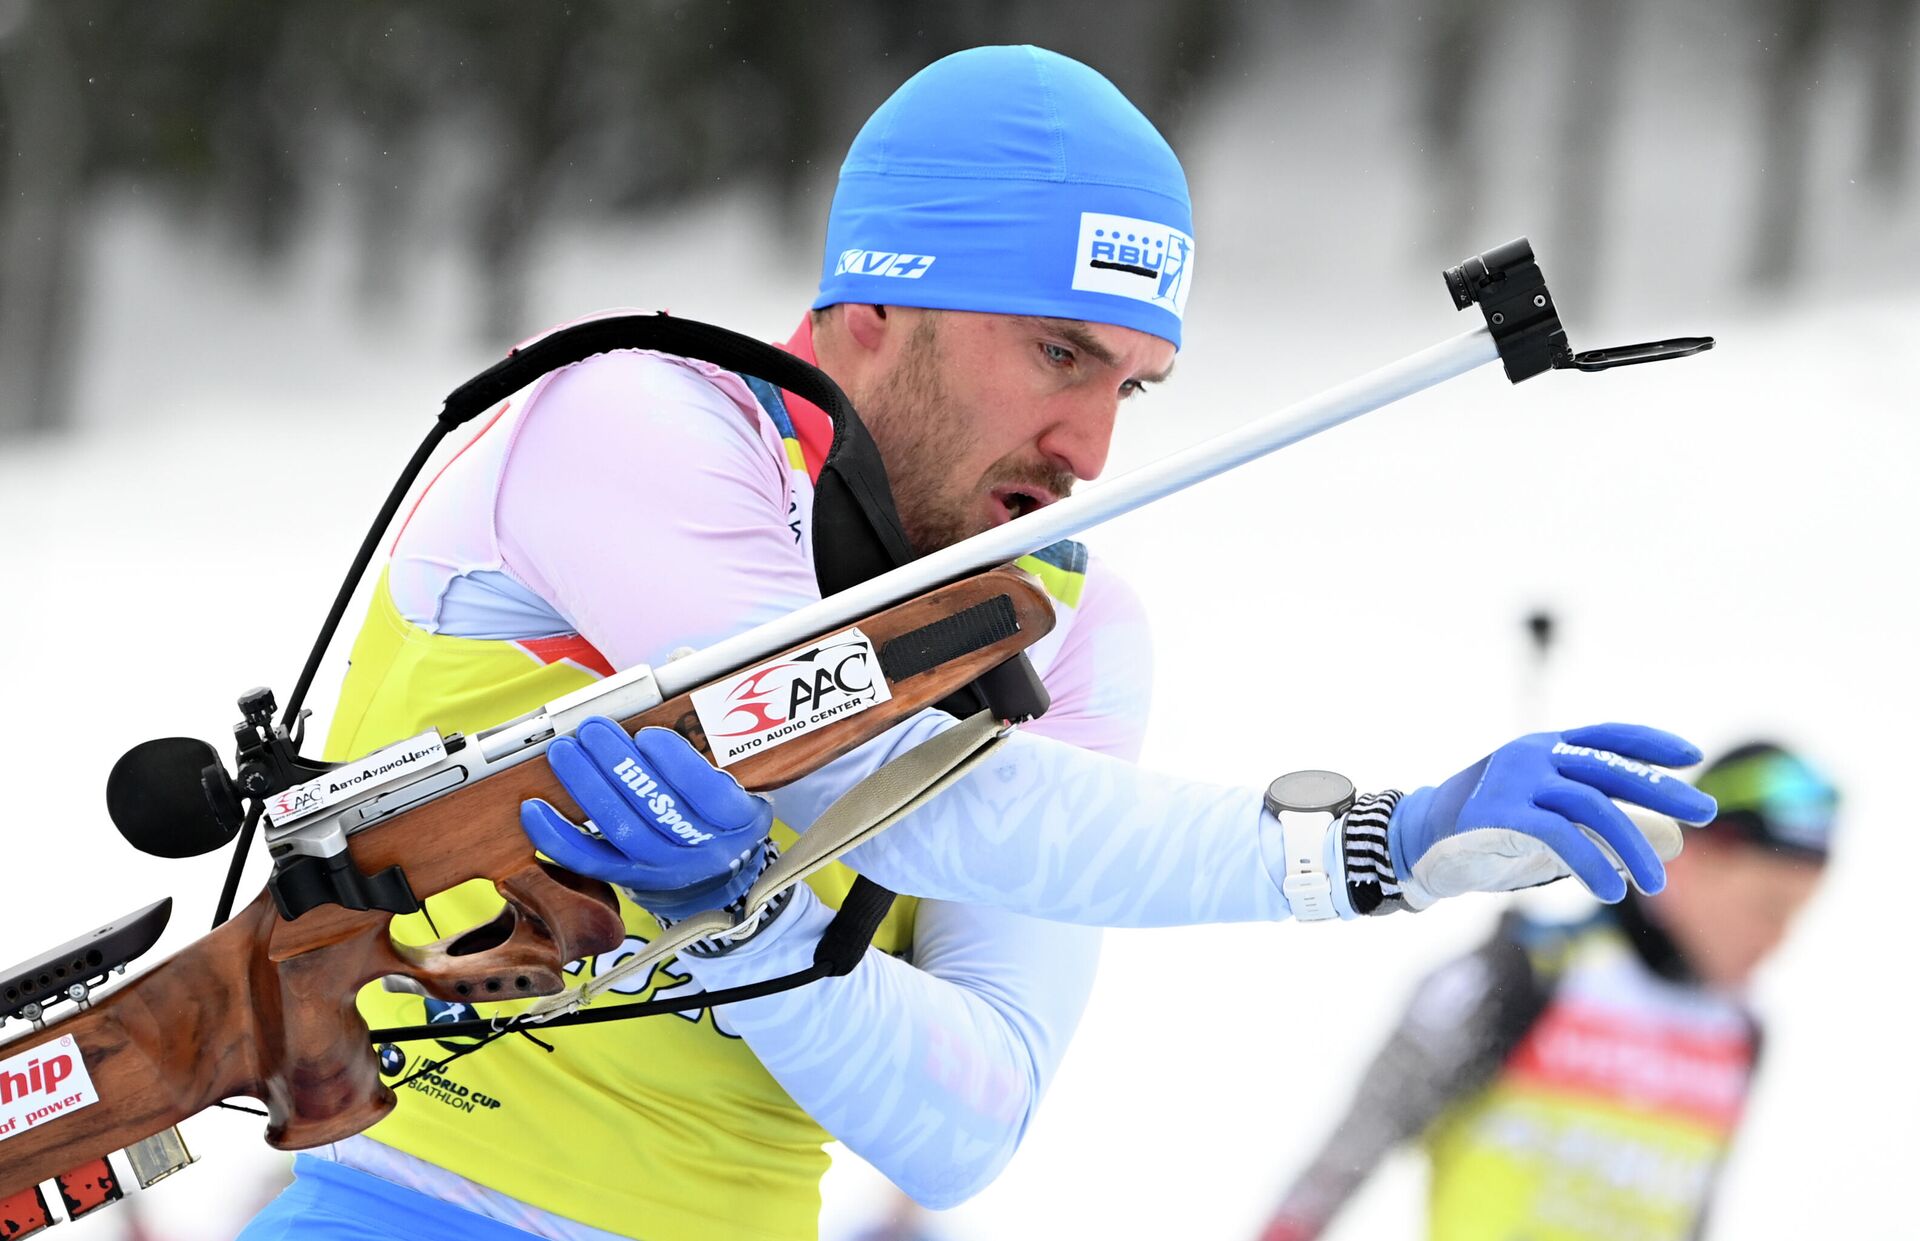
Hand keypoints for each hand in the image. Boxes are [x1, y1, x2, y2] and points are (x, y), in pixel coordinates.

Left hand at [521, 718, 773, 922]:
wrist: (714, 858)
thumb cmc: (719, 793)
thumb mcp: (732, 759)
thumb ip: (706, 705)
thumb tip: (682, 658)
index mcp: (739, 817)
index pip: (712, 796)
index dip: (679, 765)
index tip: (648, 734)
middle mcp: (706, 849)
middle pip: (658, 809)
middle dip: (619, 766)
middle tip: (592, 728)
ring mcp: (666, 868)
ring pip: (621, 830)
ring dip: (587, 788)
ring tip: (564, 751)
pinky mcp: (630, 878)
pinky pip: (589, 861)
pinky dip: (557, 836)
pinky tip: (534, 807)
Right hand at [1389, 722, 1716, 907]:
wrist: (1417, 843)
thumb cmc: (1489, 834)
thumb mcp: (1547, 822)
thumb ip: (1599, 825)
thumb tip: (1671, 841)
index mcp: (1543, 748)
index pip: (1606, 736)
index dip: (1649, 744)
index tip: (1690, 758)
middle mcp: (1532, 755)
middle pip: (1609, 769)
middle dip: (1660, 790)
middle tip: (1704, 813)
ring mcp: (1514, 781)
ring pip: (1591, 806)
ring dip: (1631, 846)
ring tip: (1655, 883)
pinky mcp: (1500, 813)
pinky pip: (1559, 837)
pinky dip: (1590, 864)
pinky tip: (1608, 890)